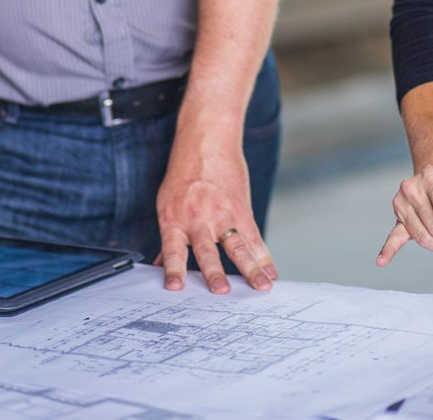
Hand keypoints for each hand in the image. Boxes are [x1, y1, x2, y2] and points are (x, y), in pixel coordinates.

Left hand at [155, 137, 276, 294]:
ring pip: (237, 245)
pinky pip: (253, 236)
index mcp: (175, 219)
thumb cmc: (184, 174)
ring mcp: (222, 214)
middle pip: (207, 250)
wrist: (206, 141)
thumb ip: (169, 238)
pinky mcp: (240, 209)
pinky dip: (264, 256)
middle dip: (215, 272)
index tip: (175, 288)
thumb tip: (161, 265)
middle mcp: (198, 218)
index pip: (173, 249)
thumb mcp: (167, 204)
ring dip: (251, 268)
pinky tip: (271, 272)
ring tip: (262, 286)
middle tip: (222, 292)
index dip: (173, 268)